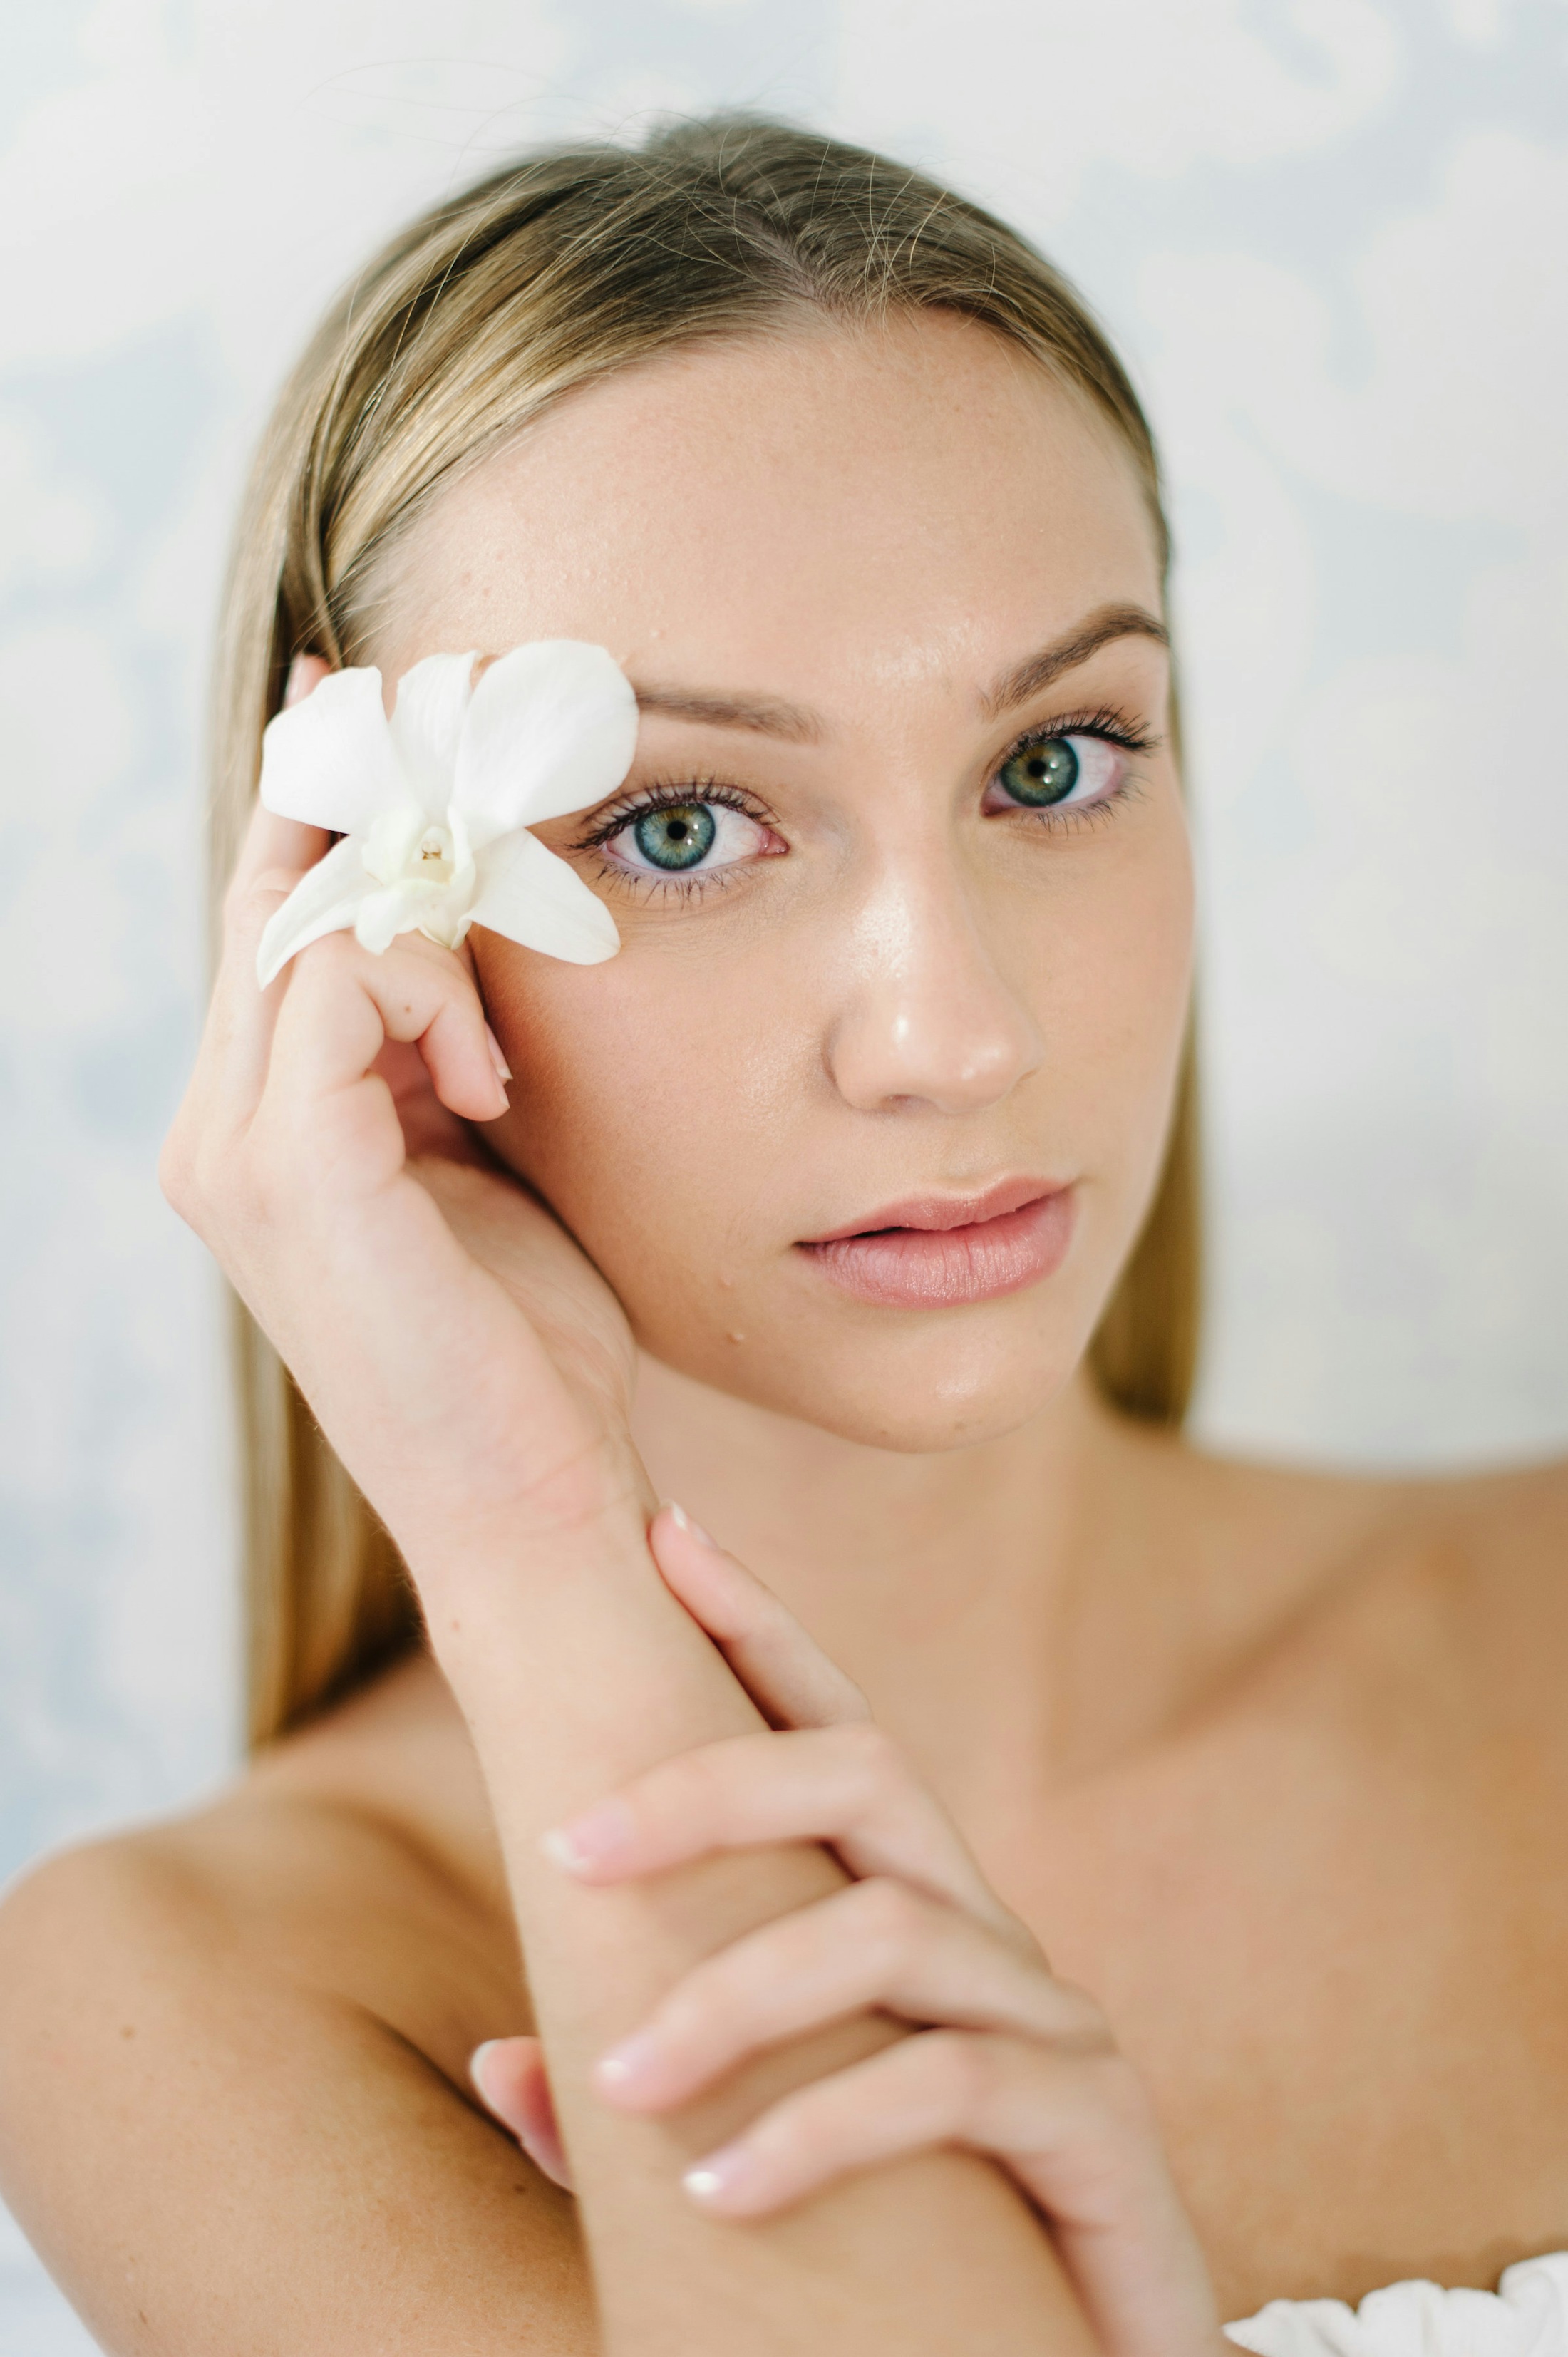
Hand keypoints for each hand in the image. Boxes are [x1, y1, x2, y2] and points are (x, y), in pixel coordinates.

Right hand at [160, 658, 642, 1587]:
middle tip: (420, 695)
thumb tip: (470, 939)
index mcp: (261, 1130)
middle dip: (348, 790)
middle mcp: (220, 1131)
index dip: (308, 805)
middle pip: (272, 900)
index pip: (272, 928)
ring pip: (307, 925)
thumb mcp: (483, 1166)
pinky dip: (437, 993)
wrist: (537, 1498)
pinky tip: (492, 1076)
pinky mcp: (293, 1172)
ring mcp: (238, 1154)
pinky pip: (347, 981)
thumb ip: (445, 1057)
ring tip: (504, 997)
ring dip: (426, 914)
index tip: (357, 694)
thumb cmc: (531, 1343)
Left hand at [472, 1510, 1223, 2356]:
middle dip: (709, 1783)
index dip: (757, 1623)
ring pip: (887, 1931)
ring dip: (732, 2000)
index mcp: (905, 1906)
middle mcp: (981, 1930)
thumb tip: (501, 2053)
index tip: (661, 1534)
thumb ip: (637, 2108)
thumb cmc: (900, 2247)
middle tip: (560, 1848)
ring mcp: (1048, 2018)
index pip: (832, 1727)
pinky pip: (952, 2084)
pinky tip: (716, 2198)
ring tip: (622, 2089)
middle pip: (864, 1775)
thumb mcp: (747, 2154)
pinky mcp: (1094, 2122)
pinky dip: (819, 2129)